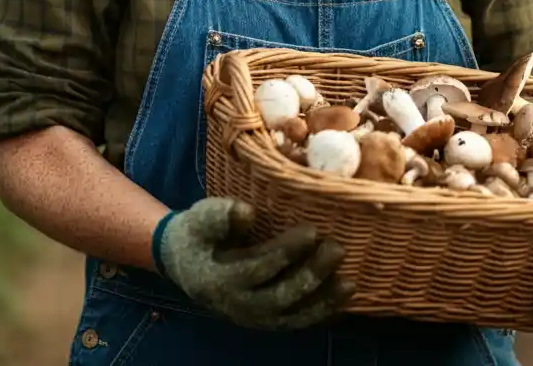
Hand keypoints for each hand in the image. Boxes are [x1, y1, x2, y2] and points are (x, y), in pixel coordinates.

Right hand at [153, 197, 354, 329]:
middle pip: (280, 295)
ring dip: (322, 300)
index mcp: (220, 279)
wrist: (183, 263)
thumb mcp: (200, 218)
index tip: (312, 230)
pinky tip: (342, 297)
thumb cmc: (196, 233)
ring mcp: (253, 317)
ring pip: (292, 315)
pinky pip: (296, 320)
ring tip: (349, 282)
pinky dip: (320, 312)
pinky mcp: (266, 319)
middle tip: (337, 248)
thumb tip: (248, 212)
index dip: (286, 251)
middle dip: (312, 274)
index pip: (258, 268)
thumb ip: (220, 215)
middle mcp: (238, 305)